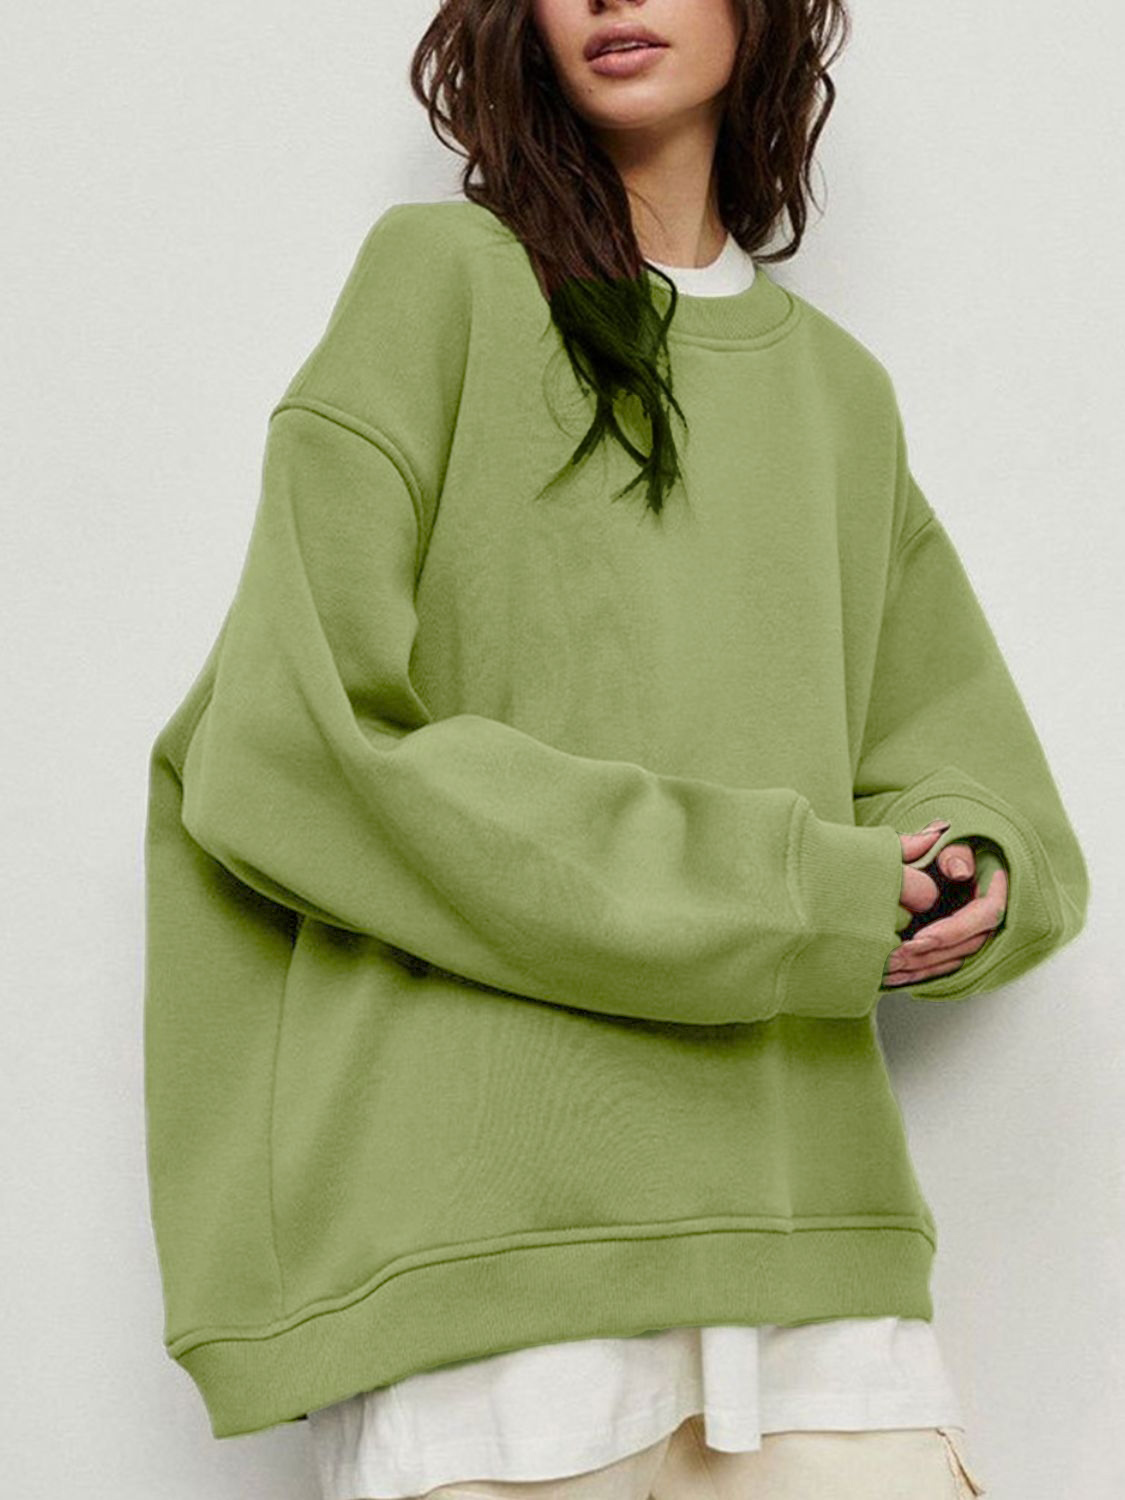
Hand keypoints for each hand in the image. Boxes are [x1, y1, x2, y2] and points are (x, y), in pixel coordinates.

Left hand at [883, 822, 1008, 986]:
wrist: (945, 857)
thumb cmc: (951, 846)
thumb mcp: (956, 840)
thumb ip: (955, 852)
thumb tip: (960, 871)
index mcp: (995, 892)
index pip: (982, 917)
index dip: (950, 931)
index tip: (918, 939)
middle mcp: (988, 920)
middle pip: (965, 946)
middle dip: (928, 955)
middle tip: (893, 957)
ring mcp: (974, 937)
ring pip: (952, 961)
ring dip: (920, 969)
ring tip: (887, 968)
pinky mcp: (957, 948)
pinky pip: (942, 966)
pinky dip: (917, 974)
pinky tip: (892, 977)